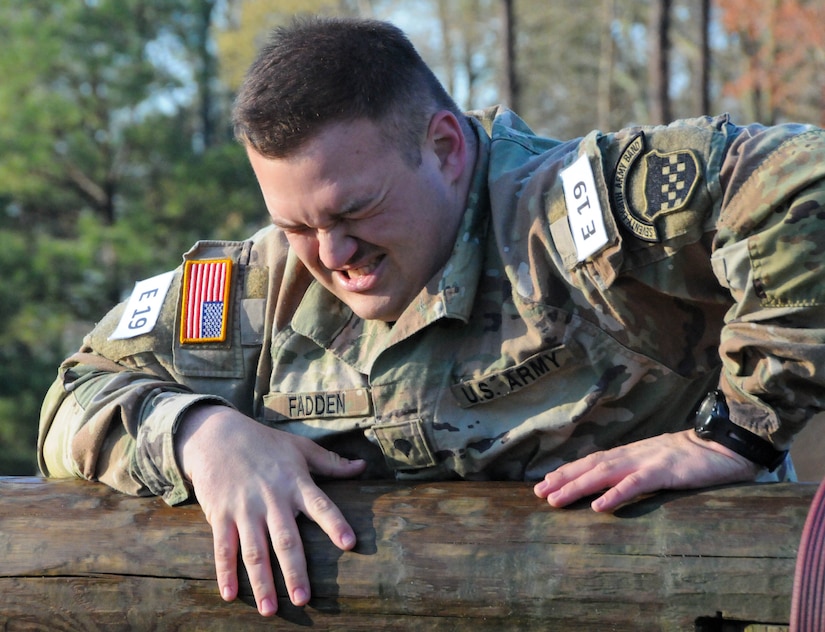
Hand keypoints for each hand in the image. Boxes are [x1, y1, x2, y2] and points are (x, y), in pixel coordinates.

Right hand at [175, 405, 366, 615]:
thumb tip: (363, 466)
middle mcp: (271, 498)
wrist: (216, 435)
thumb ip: (331, 462)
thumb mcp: (300, 447)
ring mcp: (244, 509)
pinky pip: (223, 548)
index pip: (320, 505)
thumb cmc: (264, 443)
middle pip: (285, 539)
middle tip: (303, 600)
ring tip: (270, 610)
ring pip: (254, 551)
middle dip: (294, 571)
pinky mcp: (220, 515)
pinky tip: (230, 595)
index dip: (335, 523)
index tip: (349, 544)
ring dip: (262, 581)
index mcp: (294, 483)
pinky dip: (225, 572)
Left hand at [533, 429, 760, 511]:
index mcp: (631, 453)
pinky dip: (615, 494)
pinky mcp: (664, 471)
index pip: (592, 461)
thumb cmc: (694, 458)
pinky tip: (598, 507)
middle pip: (590, 466)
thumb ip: (639, 470)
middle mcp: (632, 454)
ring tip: (555, 499)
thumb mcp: (660, 463)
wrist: (725, 445)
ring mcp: (646, 461)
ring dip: (576, 486)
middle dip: (563, 479)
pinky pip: (635, 484)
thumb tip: (618, 484)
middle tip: (538, 493)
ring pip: (603, 473)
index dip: (568, 471)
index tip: (545, 483)